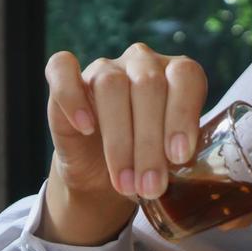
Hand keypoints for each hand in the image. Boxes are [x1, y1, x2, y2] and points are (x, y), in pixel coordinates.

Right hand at [45, 43, 207, 199]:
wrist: (103, 177)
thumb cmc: (146, 166)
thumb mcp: (171, 166)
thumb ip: (181, 161)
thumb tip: (188, 176)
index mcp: (177, 77)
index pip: (186, 77)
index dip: (183, 116)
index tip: (179, 157)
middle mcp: (143, 64)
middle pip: (149, 86)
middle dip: (150, 144)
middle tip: (151, 186)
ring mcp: (105, 67)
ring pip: (111, 85)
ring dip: (119, 141)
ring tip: (124, 183)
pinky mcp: (67, 78)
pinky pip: (63, 69)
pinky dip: (72, 98)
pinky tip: (85, 128)